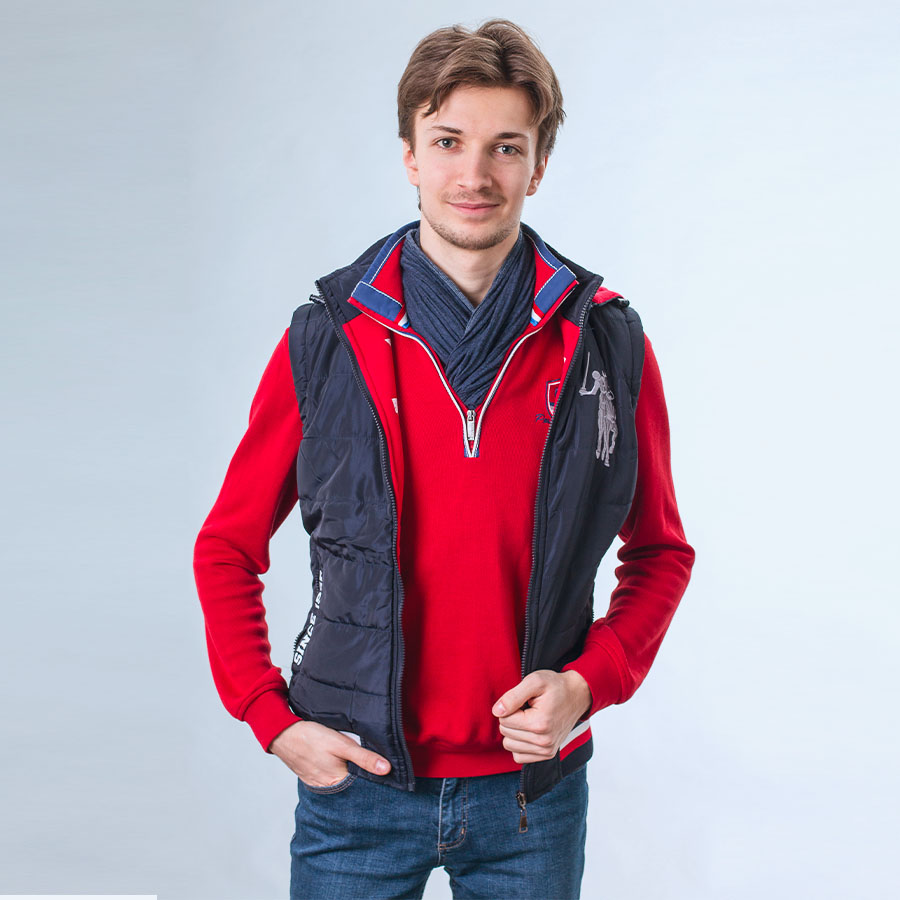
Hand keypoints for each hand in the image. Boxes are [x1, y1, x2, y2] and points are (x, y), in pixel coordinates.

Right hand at [268, 721, 391, 786]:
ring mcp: (318, 783)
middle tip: (372, 767)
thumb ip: (364, 757)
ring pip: (341, 781)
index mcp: (337, 782)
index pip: (363, 787)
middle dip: (363, 778)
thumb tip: (386, 769)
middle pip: (352, 786)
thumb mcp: (342, 744)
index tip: (387, 775)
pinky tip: (341, 763)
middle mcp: (328, 788)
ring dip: (350, 774)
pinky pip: (330, 778)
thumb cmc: (311, 738)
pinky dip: (337, 773)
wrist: (283, 734)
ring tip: (358, 765)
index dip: (375, 780)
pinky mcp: (313, 777)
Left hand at [492, 670, 591, 763]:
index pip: (504, 720)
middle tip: (528, 708)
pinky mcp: (547, 755)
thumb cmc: (556, 686)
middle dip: (512, 718)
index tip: (524, 700)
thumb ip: (513, 696)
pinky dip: (519, 743)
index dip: (510, 706)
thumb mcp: (534, 681)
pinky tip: (529, 731)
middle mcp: (544, 742)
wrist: (577, 695)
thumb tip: (496, 711)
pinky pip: (518, 756)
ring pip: (509, 745)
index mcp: (539, 724)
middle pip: (505, 733)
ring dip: (515, 731)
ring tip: (530, 718)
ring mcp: (546, 751)